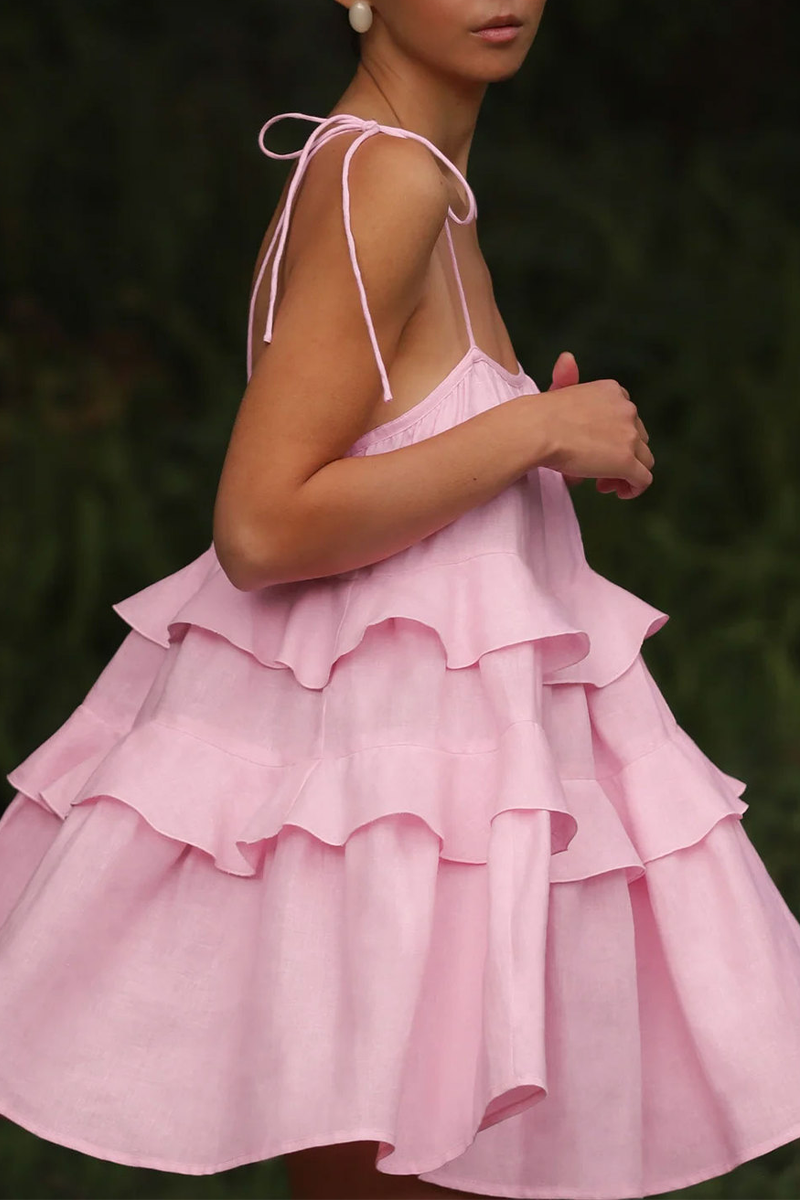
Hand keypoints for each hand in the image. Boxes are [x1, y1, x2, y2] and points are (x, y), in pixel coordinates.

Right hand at [547, 351, 651, 498]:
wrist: (536, 430)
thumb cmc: (539, 414)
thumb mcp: (556, 388)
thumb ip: (566, 378)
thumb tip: (568, 359)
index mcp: (613, 391)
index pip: (627, 417)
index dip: (615, 437)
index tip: (596, 450)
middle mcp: (627, 409)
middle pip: (638, 438)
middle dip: (621, 455)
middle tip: (598, 470)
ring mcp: (629, 436)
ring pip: (644, 460)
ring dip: (627, 473)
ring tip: (604, 484)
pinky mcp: (626, 461)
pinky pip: (643, 480)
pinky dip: (634, 489)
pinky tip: (618, 492)